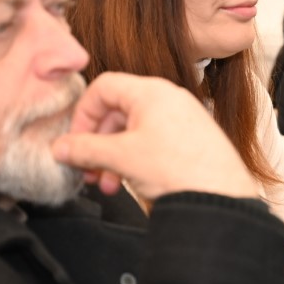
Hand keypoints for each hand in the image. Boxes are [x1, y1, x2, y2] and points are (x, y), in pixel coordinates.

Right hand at [51, 72, 258, 201]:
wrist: (222, 196)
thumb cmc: (179, 170)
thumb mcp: (120, 158)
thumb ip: (84, 149)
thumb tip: (60, 147)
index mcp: (151, 91)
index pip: (103, 87)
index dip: (82, 113)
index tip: (74, 141)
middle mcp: (168, 98)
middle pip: (117, 110)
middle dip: (97, 142)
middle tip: (87, 169)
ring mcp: (182, 117)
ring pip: (133, 130)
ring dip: (113, 156)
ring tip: (107, 184)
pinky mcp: (191, 138)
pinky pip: (153, 140)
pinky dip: (135, 158)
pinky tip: (129, 182)